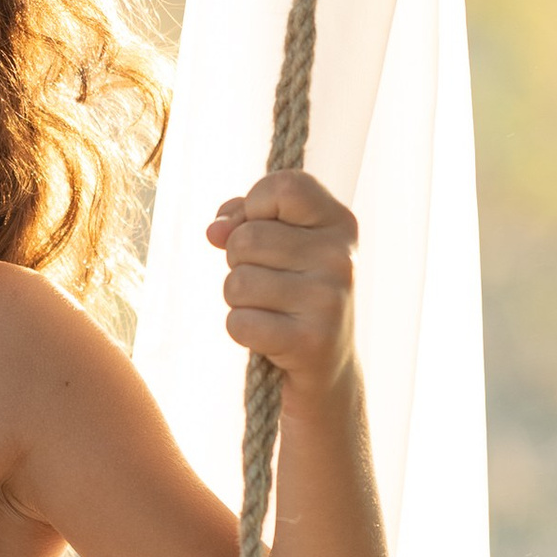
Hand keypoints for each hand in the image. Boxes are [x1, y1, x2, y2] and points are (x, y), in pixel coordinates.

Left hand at [205, 167, 358, 396]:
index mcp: (339, 223)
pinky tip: (268, 338)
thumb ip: (244, 220)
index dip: (254, 206)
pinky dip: (241, 331)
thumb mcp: (280, 247)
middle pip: (247, 239)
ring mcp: (328, 299)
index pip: (283, 186)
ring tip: (269, 311)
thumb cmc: (294, 296)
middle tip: (266, 285)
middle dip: (238, 263)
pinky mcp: (310, 341)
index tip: (260, 228)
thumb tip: (215, 230)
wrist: (327, 370)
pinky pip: (239, 323)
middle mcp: (340, 257)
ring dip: (238, 301)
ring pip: (237, 282)